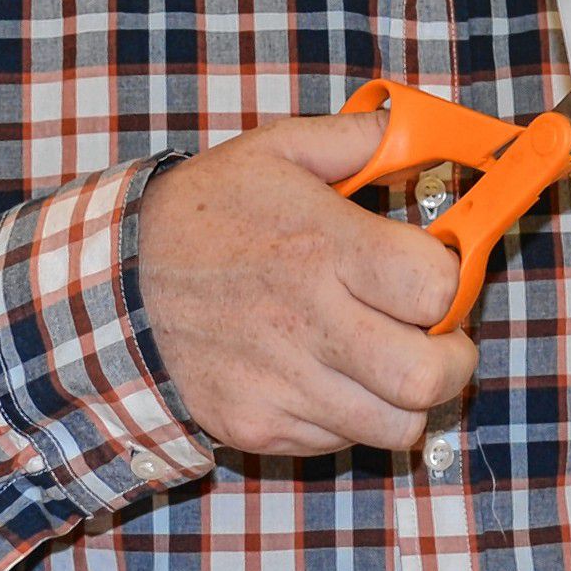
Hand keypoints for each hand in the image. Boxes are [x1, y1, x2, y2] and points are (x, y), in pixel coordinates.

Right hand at [138, 113, 472, 457]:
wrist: (116, 283)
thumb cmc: (204, 214)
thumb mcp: (276, 151)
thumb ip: (356, 138)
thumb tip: (413, 128)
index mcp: (325, 248)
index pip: (436, 286)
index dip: (454, 281)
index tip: (441, 273)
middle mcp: (308, 322)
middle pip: (428, 376)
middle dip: (454, 361)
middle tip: (440, 339)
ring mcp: (281, 384)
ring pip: (396, 426)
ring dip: (406, 397)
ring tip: (386, 362)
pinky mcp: (257, 427)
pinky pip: (340, 442)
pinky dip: (350, 417)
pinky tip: (328, 377)